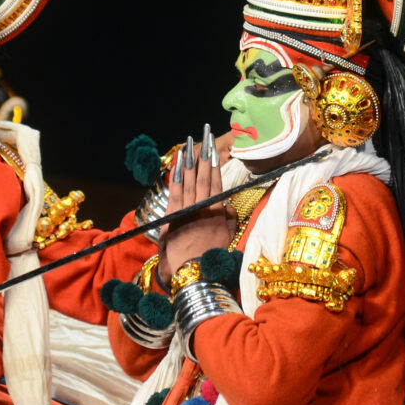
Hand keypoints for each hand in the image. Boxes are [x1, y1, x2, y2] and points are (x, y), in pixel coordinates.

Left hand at [158, 136, 234, 285]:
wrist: (191, 273)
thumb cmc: (209, 258)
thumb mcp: (226, 239)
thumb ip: (230, 220)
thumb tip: (230, 205)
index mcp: (218, 212)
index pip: (216, 181)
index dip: (215, 162)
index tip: (214, 147)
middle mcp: (204, 206)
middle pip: (205, 174)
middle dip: (205, 152)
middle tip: (205, 132)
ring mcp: (188, 208)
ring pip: (191, 178)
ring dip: (191, 158)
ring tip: (191, 140)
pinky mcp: (174, 213)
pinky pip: (177, 188)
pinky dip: (178, 173)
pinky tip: (179, 160)